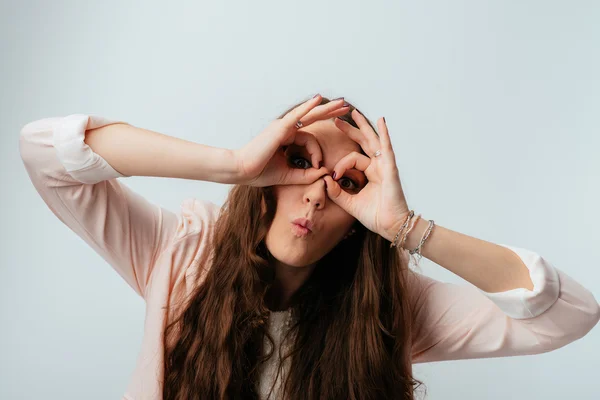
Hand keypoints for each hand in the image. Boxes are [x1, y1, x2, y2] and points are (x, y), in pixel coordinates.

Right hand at [233, 95, 349, 186]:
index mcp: (286, 139)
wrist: (242, 171)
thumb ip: (307, 175)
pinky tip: (318, 100)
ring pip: (309, 115)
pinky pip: (297, 115)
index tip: (318, 166)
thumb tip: (324, 172)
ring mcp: (282, 126)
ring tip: (342, 102)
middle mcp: (285, 129)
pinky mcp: (280, 128)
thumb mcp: (289, 175)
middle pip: (312, 119)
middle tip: (345, 108)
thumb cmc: (260, 172)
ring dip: (326, 108)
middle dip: (330, 113)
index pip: (309, 140)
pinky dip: (308, 107)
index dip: (317, 153)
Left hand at [323, 109, 410, 242]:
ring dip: (363, 125)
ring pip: (372, 140)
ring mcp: (385, 166)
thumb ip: (337, 192)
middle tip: (335, 120)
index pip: (352, 159)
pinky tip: (381, 121)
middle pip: (363, 142)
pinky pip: (386, 148)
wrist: (390, 226)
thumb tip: (324, 180)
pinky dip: (384, 134)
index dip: (340, 165)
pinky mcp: (390, 169)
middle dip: (350, 130)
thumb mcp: (349, 203)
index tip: (333, 176)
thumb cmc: (375, 216)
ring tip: (353, 112)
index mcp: (370, 173)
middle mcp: (378, 166)